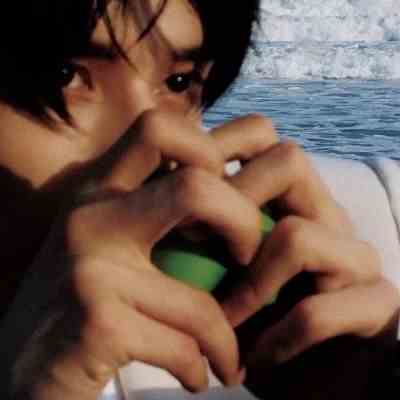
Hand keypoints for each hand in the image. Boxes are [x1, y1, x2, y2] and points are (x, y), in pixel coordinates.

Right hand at [1, 110, 261, 399]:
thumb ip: (157, 212)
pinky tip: (198, 377)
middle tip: (247, 258)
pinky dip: (205, 368)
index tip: (233, 193)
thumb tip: (235, 189)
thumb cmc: (84, 302)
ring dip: (229, 334)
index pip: (161, 127)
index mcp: (99, 188)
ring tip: (229, 353)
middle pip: (197, 185)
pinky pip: (186, 346)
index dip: (214, 148)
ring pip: (201, 294)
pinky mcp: (96, 323)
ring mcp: (90, 267)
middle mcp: (90, 215)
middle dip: (243, 223)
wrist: (20, 369)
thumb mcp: (113, 242)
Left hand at [206, 115, 399, 397]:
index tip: (179, 211)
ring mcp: (356, 255)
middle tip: (197, 248)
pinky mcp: (378, 303)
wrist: (296, 371)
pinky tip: (255, 360)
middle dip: (232, 205)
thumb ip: (196, 226)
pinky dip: (276, 338)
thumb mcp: (212, 265)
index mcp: (290, 195)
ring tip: (225, 321)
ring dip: (250, 287)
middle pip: (288, 159)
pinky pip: (318, 310)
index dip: (212, 156)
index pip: (259, 134)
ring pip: (297, 235)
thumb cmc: (243, 314)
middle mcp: (326, 212)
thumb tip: (154, 189)